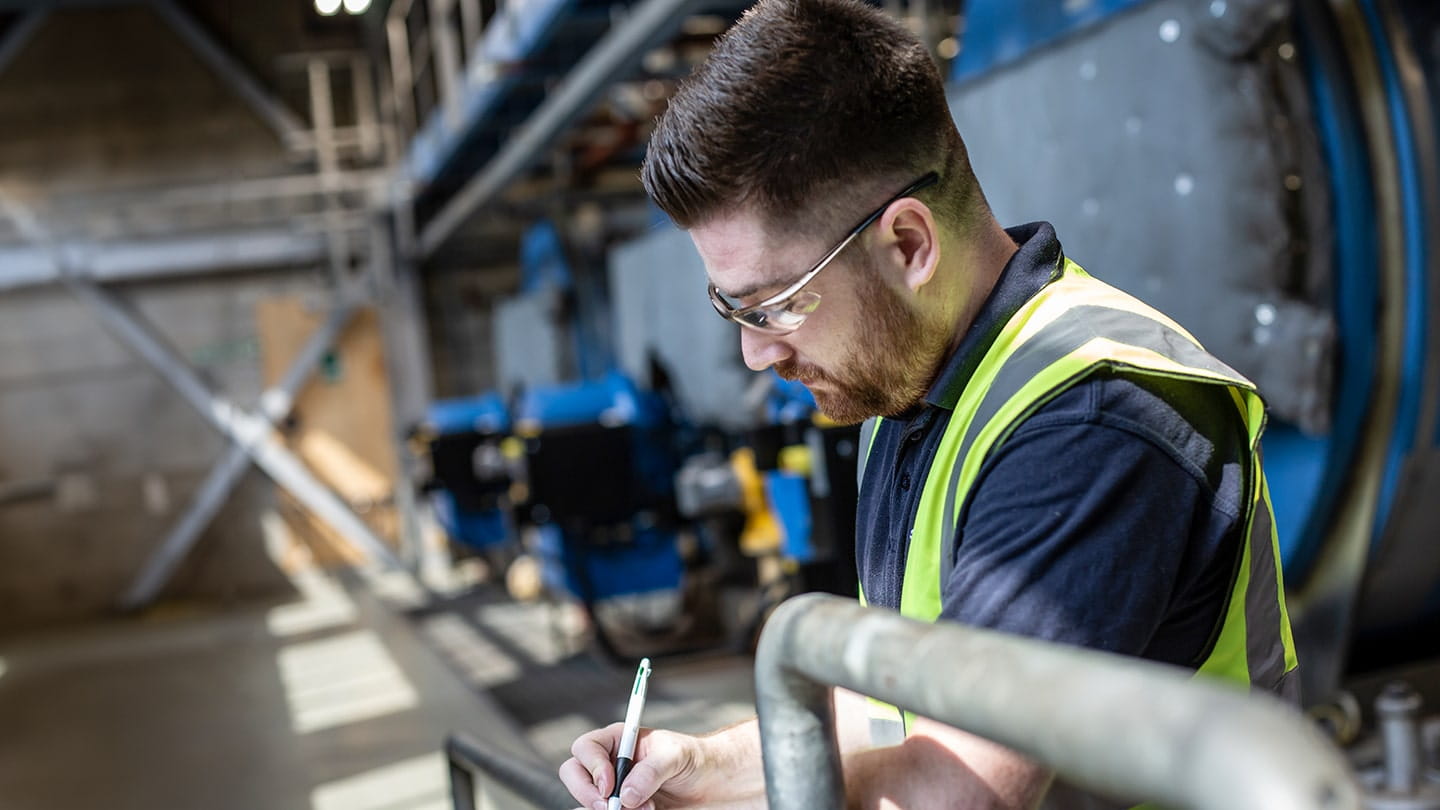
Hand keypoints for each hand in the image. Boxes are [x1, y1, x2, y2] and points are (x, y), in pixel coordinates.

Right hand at [558, 721, 712, 809]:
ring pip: (587, 802)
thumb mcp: (675, 755)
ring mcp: (614, 790)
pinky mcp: (623, 809)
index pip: (586, 748)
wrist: (712, 785)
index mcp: (618, 741)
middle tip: (609, 806)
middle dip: (587, 792)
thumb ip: (650, 771)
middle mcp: (610, 765)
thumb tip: (626, 795)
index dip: (591, 767)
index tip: (609, 785)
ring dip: (609, 809)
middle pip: (573, 775)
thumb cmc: (694, 759)